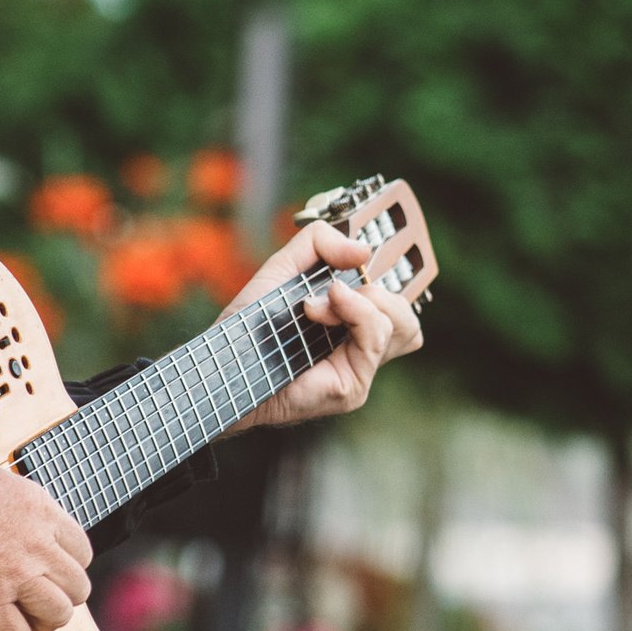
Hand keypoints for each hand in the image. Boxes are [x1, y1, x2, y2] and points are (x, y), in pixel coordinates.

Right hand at [0, 440, 93, 630]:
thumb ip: (18, 511)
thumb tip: (17, 527)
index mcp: (41, 510)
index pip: (82, 551)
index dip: (67, 568)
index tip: (51, 575)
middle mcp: (37, 544)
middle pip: (77, 587)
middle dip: (60, 598)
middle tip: (36, 602)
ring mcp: (15, 575)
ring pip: (57, 615)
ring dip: (40, 623)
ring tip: (20, 622)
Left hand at [224, 221, 423, 431]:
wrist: (224, 361)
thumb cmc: (249, 325)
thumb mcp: (284, 269)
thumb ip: (319, 244)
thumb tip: (364, 249)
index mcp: (351, 323)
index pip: (398, 305)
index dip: (397, 280)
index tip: (366, 259)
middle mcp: (360, 349)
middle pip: (407, 317)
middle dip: (379, 290)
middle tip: (336, 287)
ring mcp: (360, 369)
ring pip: (401, 323)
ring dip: (366, 300)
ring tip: (327, 299)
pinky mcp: (353, 386)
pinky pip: (375, 336)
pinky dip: (354, 312)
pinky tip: (319, 310)